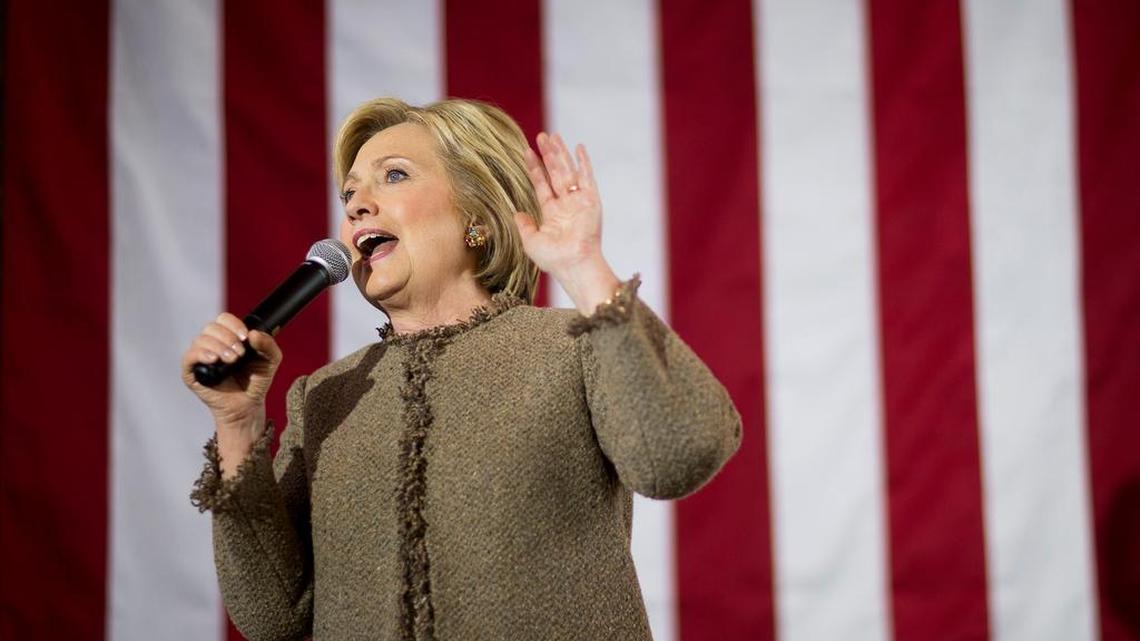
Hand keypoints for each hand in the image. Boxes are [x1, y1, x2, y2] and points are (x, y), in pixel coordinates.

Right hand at [180, 312, 281, 429]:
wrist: (248, 405)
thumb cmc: (256, 381)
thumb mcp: (270, 360)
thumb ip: (268, 344)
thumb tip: (254, 333)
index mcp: (228, 337)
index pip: (224, 319)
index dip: (234, 325)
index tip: (245, 337)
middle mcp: (212, 344)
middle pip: (211, 327)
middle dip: (228, 338)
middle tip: (240, 354)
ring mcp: (200, 357)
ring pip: (201, 340)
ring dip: (218, 347)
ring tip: (233, 360)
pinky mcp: (191, 371)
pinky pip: (189, 356)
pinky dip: (201, 354)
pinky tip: (214, 360)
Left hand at [515, 133, 619, 313]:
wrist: (573, 264)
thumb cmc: (553, 259)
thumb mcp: (530, 241)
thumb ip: (524, 225)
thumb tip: (517, 213)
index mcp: (552, 213)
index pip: (542, 184)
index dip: (535, 168)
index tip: (527, 152)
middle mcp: (566, 204)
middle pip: (555, 172)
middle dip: (548, 154)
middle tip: (541, 135)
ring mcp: (578, 201)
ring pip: (568, 171)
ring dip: (561, 153)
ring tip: (553, 136)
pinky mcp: (591, 200)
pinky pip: (587, 177)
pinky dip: (584, 162)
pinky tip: (578, 147)